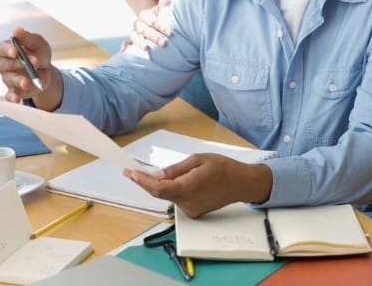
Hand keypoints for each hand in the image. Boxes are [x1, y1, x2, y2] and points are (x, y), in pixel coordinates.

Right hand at [0, 26, 60, 105]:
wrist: (47, 70)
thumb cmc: (39, 53)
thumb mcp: (38, 43)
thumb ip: (28, 38)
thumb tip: (17, 30)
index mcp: (8, 50)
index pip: (0, 49)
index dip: (6, 50)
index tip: (15, 52)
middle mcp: (4, 65)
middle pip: (3, 65)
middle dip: (18, 64)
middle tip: (35, 62)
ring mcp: (8, 78)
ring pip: (9, 79)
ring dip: (19, 80)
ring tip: (28, 82)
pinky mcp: (14, 90)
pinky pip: (10, 95)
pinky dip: (12, 97)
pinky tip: (16, 99)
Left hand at [124, 153, 272, 217]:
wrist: (241, 183)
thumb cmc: (223, 167)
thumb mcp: (199, 159)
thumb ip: (176, 169)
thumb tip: (156, 175)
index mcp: (188, 187)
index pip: (158, 188)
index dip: (142, 182)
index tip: (130, 174)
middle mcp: (187, 202)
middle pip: (161, 193)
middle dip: (148, 182)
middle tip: (135, 171)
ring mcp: (190, 210)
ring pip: (169, 196)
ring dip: (164, 185)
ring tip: (173, 172)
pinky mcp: (194, 213)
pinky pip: (178, 200)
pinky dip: (175, 190)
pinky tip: (185, 181)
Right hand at [127, 0, 172, 50]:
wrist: (151, 23)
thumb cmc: (160, 16)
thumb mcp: (162, 10)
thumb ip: (164, 3)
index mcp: (145, 15)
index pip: (152, 21)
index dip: (161, 26)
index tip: (170, 32)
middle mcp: (138, 23)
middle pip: (145, 30)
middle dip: (155, 37)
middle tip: (164, 44)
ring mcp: (134, 32)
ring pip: (135, 36)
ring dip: (140, 43)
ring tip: (146, 49)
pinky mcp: (131, 40)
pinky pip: (126, 42)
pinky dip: (125, 46)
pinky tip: (125, 51)